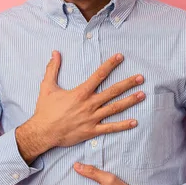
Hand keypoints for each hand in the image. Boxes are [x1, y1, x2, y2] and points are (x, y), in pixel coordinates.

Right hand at [16, 51, 144, 162]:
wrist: (43, 132)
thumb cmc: (45, 110)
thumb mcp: (47, 87)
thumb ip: (52, 68)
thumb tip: (55, 52)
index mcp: (80, 93)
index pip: (99, 75)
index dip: (110, 65)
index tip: (120, 57)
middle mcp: (89, 104)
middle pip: (112, 91)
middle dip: (128, 83)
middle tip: (141, 78)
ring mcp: (92, 118)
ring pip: (115, 108)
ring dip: (129, 101)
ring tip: (142, 95)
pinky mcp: (92, 131)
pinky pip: (110, 128)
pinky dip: (123, 125)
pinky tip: (134, 121)